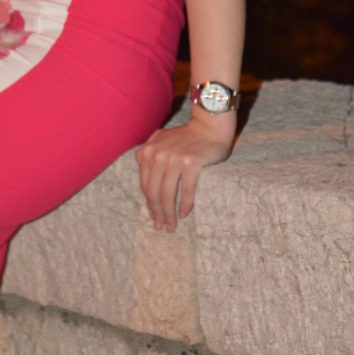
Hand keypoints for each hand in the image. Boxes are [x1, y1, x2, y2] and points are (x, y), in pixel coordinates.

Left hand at [135, 115, 235, 231]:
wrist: (208, 127)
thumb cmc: (185, 138)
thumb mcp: (161, 143)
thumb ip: (150, 159)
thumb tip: (146, 190)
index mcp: (147, 151)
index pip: (145, 185)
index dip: (149, 204)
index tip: (154, 217)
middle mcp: (158, 155)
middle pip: (154, 192)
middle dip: (157, 213)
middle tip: (162, 227)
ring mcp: (174, 159)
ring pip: (167, 194)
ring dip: (169, 214)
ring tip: (172, 226)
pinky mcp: (191, 163)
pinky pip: (186, 190)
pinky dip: (184, 205)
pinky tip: (183, 214)